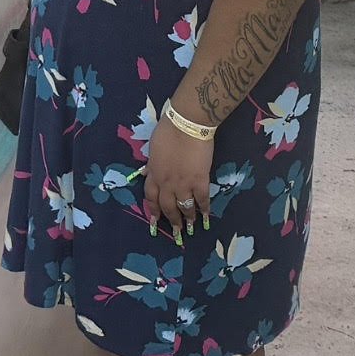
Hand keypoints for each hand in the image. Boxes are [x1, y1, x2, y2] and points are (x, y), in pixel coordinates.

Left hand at [144, 118, 213, 241]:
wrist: (187, 124)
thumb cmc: (169, 130)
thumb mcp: (153, 148)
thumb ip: (152, 163)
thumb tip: (148, 171)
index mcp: (154, 174)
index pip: (151, 197)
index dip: (154, 210)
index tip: (155, 220)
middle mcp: (166, 183)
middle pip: (167, 207)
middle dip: (172, 220)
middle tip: (176, 231)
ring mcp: (183, 184)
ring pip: (184, 207)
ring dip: (188, 219)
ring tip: (191, 228)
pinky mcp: (200, 180)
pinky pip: (201, 200)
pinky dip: (204, 210)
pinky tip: (206, 217)